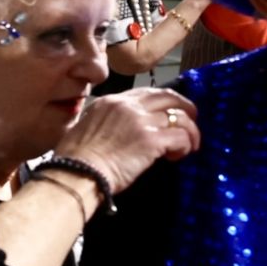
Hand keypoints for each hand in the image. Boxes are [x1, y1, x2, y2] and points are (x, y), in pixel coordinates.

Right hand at [54, 87, 199, 193]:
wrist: (76, 172)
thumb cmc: (74, 159)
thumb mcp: (85, 129)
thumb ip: (104, 122)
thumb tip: (117, 132)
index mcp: (110, 102)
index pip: (146, 93)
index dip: (163, 103)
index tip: (168, 113)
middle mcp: (127, 106)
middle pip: (169, 97)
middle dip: (185, 108)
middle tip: (191, 122)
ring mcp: (141, 122)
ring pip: (180, 118)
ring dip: (190, 132)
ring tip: (189, 146)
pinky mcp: (152, 140)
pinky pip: (181, 136)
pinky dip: (185, 146)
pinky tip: (178, 155)